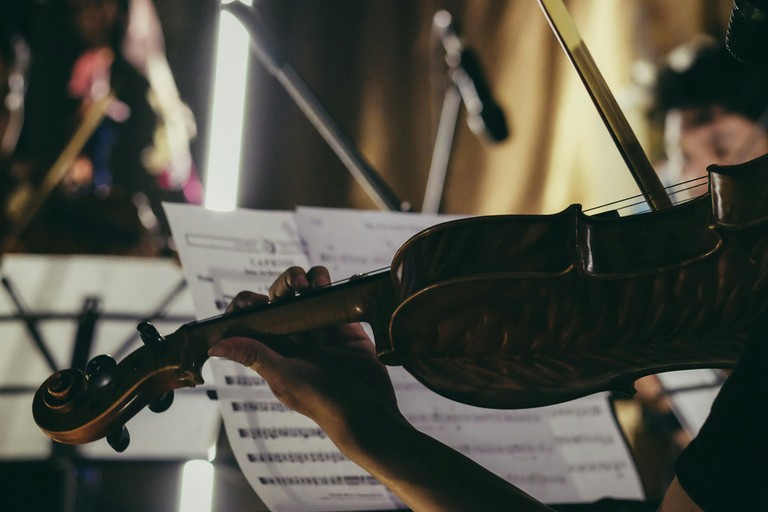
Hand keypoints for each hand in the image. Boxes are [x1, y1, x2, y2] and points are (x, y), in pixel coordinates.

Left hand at [208, 266, 405, 448]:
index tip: (255, 301)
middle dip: (285, 283)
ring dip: (309, 279)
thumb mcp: (284, 378)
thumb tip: (215, 346)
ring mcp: (319, 328)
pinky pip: (335, 297)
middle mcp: (293, 335)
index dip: (246, 304)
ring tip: (315, 282)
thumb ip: (254, 356)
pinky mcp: (344, 324)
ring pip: (308, 291)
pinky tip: (330, 284)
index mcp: (272, 348)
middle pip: (280, 296)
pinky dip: (331, 285)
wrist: (366, 411)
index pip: (249, 319)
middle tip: (297, 284)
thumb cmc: (321, 402)